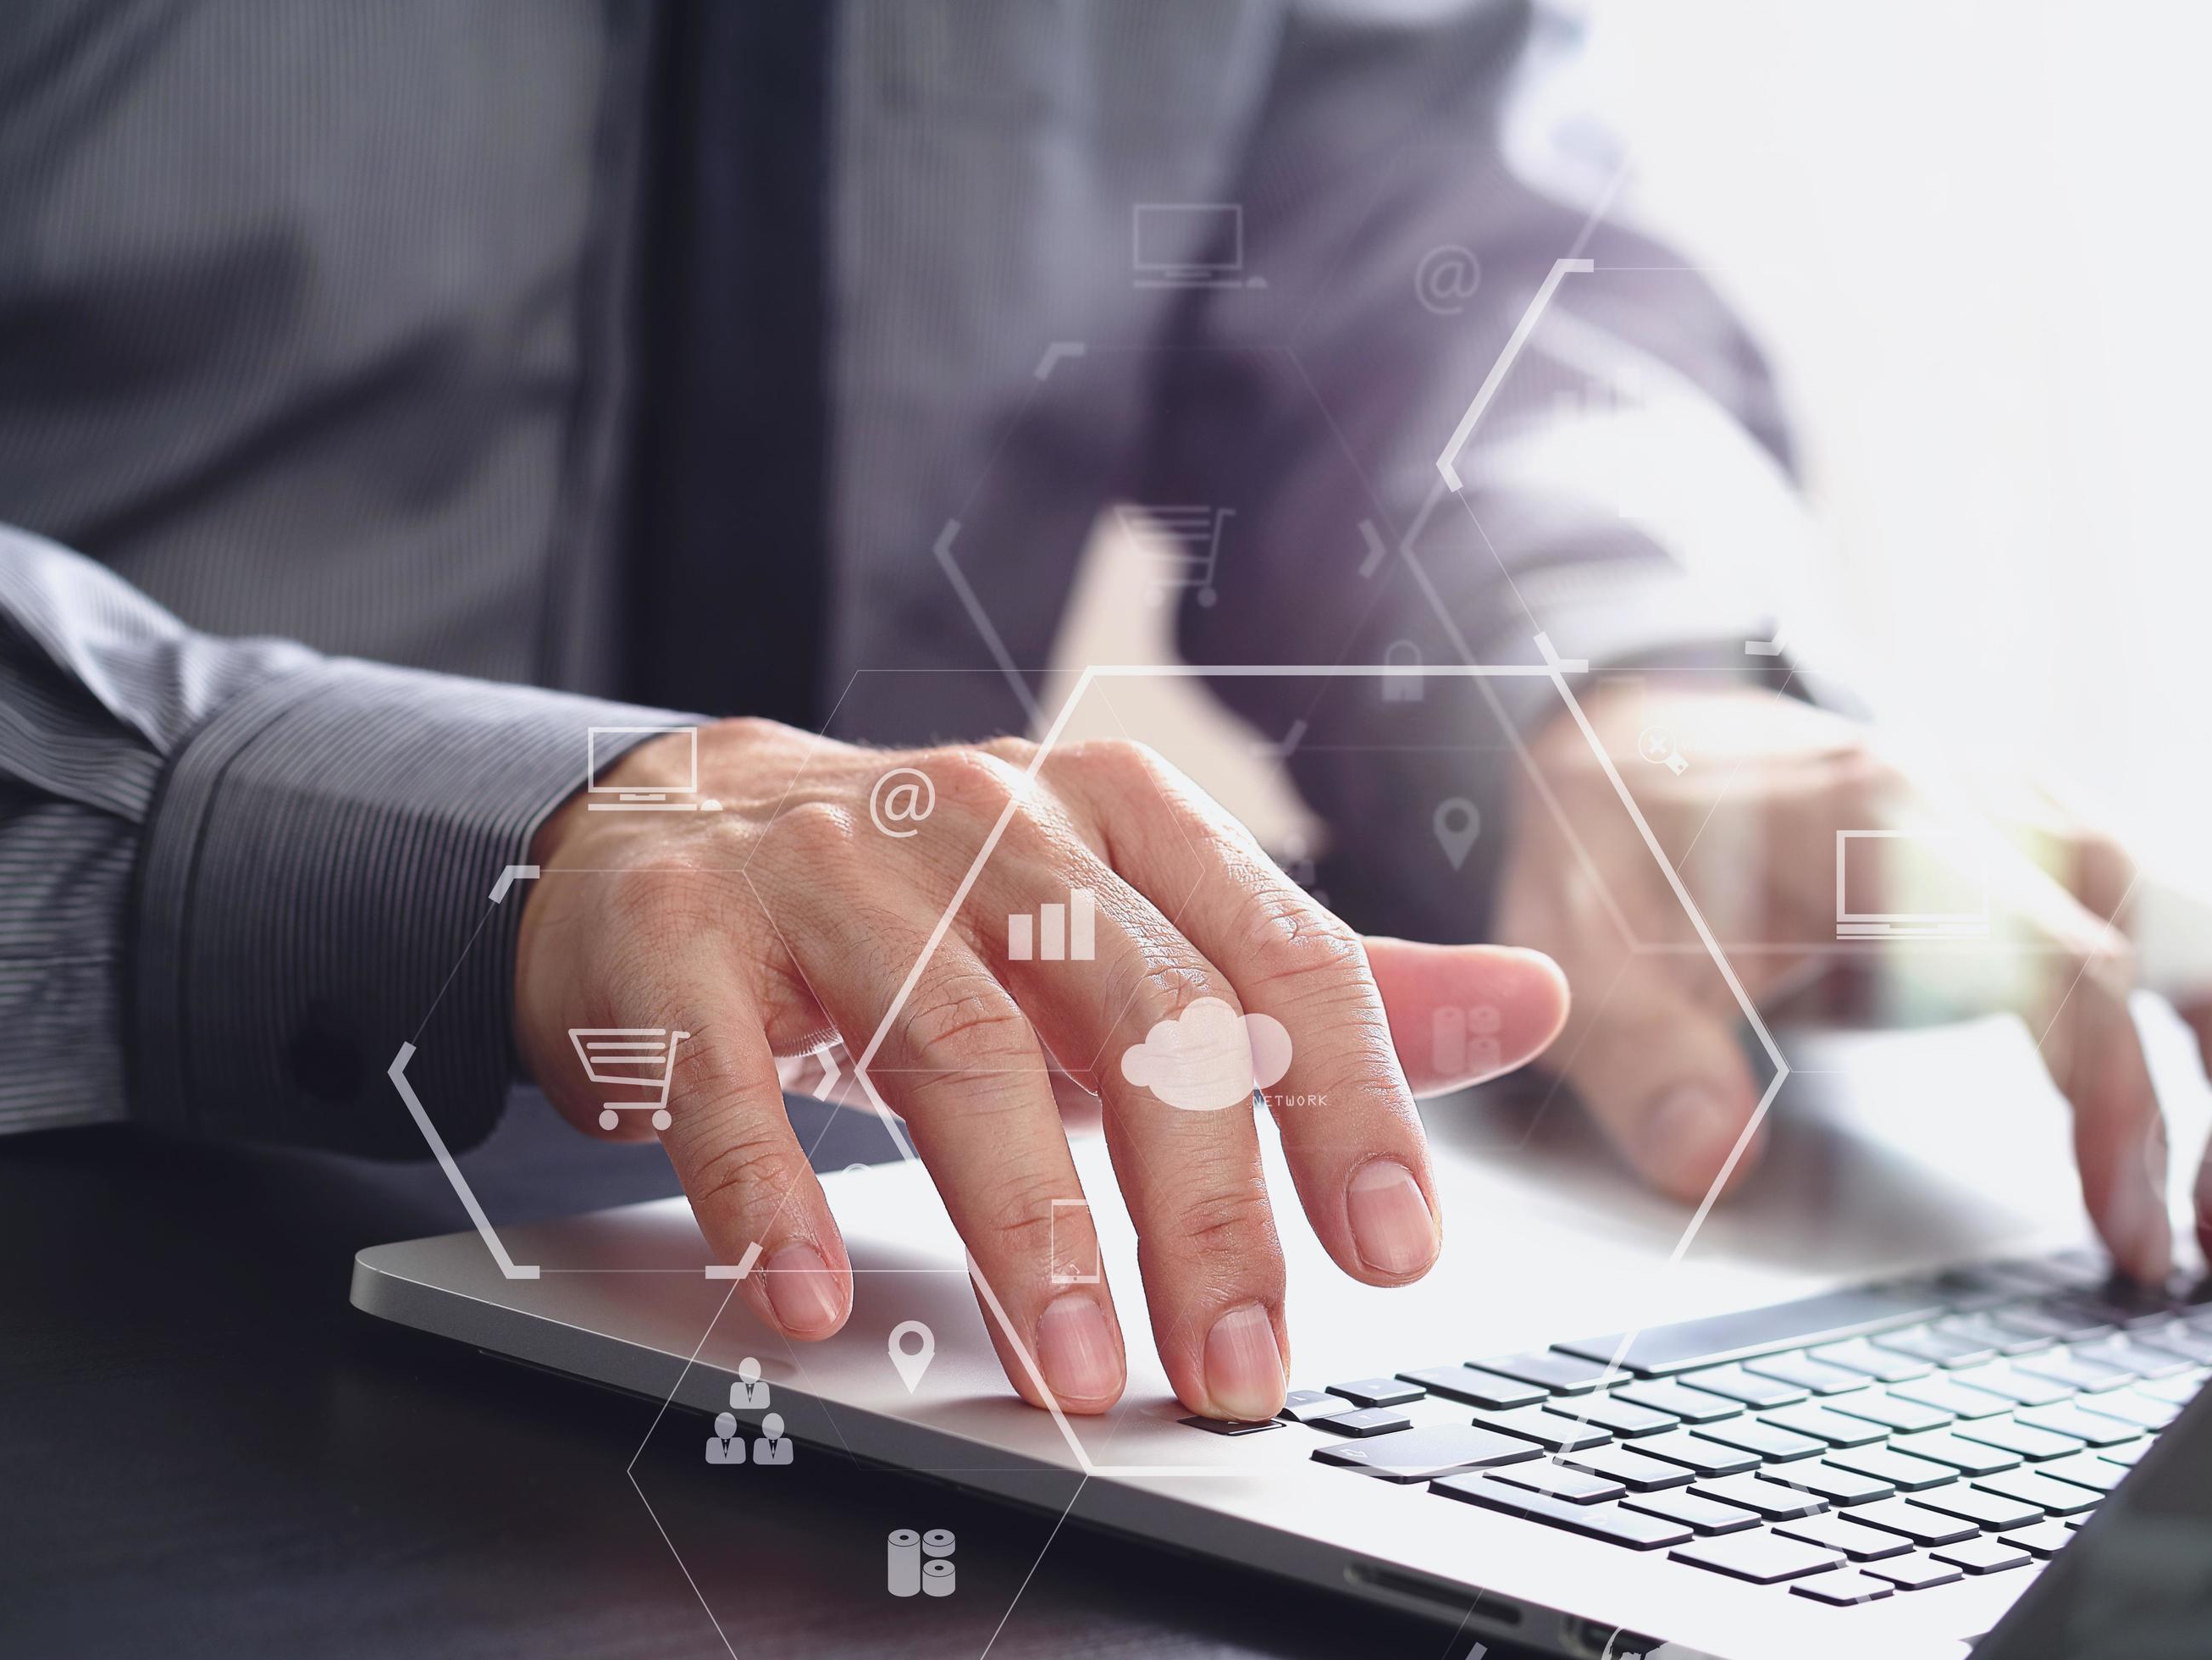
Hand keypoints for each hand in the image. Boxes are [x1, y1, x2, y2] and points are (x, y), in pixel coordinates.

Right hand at [518, 720, 1568, 1418]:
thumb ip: (1319, 983)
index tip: (1396, 1251)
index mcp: (1120, 814)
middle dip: (1202, 1206)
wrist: (679, 832)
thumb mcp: (1137, 920)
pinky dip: (778, 1195)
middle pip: (1129, 1009)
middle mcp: (988, 819)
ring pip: (951, 1047)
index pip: (1272, 953)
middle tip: (1241, 1363)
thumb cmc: (940, 901)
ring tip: (1074, 1370)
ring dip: (1028, 1227)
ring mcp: (829, 871)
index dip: (1347, 1105)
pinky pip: (732, 1077)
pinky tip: (817, 1300)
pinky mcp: (684, 941)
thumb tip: (1532, 1003)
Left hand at [1493, 684, 2211, 1281]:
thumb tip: (1714, 1157)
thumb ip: (1640, 1052)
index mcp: (1885, 820)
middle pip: (2198, 934)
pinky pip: (2190, 947)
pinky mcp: (2049, 866)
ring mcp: (2034, 828)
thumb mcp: (1576, 944)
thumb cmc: (1618, 841)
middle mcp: (1991, 808)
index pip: (2064, 962)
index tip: (2129, 1221)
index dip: (2119, 1103)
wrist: (1631, 741)